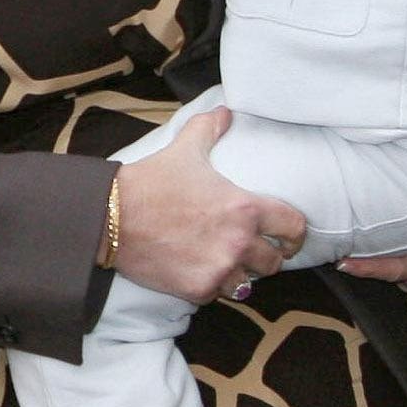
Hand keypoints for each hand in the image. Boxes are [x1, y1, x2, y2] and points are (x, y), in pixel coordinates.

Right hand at [113, 108, 306, 302]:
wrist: (112, 216)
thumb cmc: (151, 182)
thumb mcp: (184, 150)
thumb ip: (209, 129)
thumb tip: (224, 111)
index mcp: (245, 209)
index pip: (294, 228)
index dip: (295, 235)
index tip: (289, 239)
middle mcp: (239, 242)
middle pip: (274, 263)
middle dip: (265, 258)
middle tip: (252, 253)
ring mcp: (219, 269)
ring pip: (247, 284)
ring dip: (238, 275)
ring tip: (224, 265)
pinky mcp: (198, 289)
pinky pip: (217, 294)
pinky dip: (209, 286)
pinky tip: (197, 272)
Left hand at [341, 201, 406, 288]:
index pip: (400, 269)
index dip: (372, 268)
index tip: (344, 262)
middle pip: (387, 274)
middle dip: (362, 268)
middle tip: (333, 254)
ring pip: (388, 272)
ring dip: (369, 263)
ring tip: (341, 247)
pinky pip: (390, 263)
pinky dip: (375, 256)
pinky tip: (356, 242)